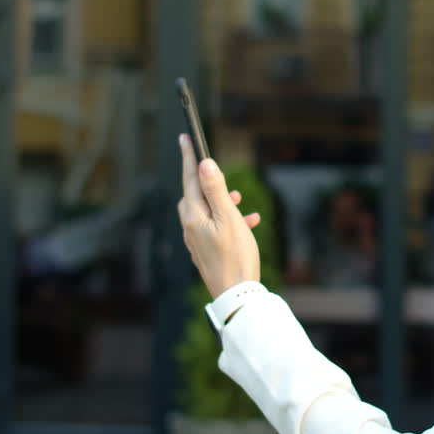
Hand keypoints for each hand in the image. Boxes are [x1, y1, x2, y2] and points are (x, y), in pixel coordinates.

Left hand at [176, 134, 261, 297]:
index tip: (184, 138)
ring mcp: (197, 241)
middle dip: (207, 182)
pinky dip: (228, 220)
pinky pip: (214, 228)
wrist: (236, 295)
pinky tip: (249, 222)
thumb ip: (216, 190)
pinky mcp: (206, 252)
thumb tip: (205, 164)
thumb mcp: (228, 218)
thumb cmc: (235, 256)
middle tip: (220, 174)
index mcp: (193, 216)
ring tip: (241, 200)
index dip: (188, 157)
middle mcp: (190, 227)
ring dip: (222, 202)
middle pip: (194, 195)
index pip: (189, 179)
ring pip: (206, 212)